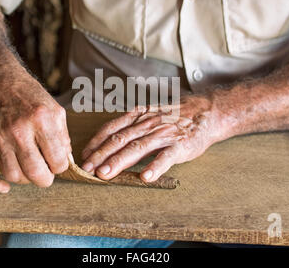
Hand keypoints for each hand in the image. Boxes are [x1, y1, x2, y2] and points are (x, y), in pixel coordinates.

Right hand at [0, 63, 70, 192]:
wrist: (0, 81)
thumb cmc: (31, 96)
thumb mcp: (56, 110)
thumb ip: (63, 137)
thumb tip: (66, 160)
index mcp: (42, 121)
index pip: (57, 160)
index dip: (61, 166)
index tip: (58, 162)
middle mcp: (20, 130)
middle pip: (35, 172)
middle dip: (46, 179)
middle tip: (47, 173)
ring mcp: (0, 138)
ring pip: (13, 175)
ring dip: (25, 179)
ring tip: (29, 169)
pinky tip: (5, 188)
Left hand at [81, 95, 229, 182]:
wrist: (205, 111)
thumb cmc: (173, 116)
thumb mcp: (149, 114)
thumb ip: (130, 125)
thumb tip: (107, 141)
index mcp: (138, 116)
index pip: (112, 129)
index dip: (96, 142)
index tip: (83, 156)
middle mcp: (148, 124)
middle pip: (120, 140)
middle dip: (101, 155)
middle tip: (87, 169)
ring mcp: (163, 134)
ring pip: (137, 148)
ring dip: (119, 161)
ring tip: (105, 174)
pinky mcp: (180, 145)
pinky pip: (166, 156)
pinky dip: (155, 166)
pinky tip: (145, 177)